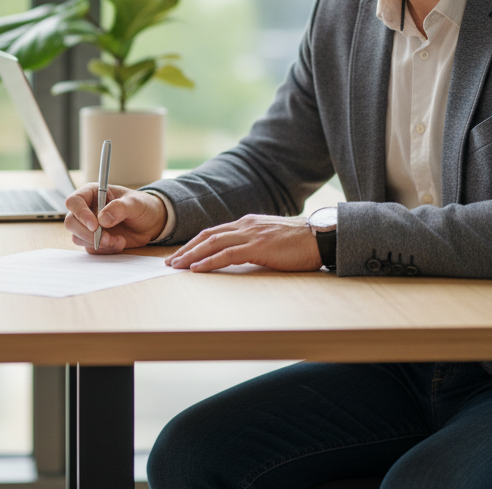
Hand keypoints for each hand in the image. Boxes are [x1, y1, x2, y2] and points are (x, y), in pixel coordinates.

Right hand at [64, 184, 165, 253]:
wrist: (150, 223)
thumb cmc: (142, 206)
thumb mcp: (135, 203)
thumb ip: (119, 208)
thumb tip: (102, 220)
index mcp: (92, 193)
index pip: (74, 201)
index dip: (80, 213)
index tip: (95, 225)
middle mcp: (87, 209)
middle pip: (71, 222)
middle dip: (88, 234)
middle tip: (108, 238)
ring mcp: (89, 226)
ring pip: (78, 238)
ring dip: (98, 243)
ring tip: (119, 240)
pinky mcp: (94, 240)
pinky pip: (90, 249)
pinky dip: (105, 249)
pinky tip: (119, 243)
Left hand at [165, 214, 322, 272]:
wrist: (321, 238)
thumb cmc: (300, 243)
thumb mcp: (271, 240)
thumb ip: (254, 244)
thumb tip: (239, 256)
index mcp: (248, 223)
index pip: (214, 232)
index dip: (195, 243)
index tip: (181, 255)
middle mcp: (246, 225)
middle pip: (207, 236)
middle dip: (186, 249)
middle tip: (170, 262)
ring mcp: (251, 234)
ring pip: (213, 243)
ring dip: (191, 256)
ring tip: (177, 267)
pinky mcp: (258, 247)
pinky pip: (227, 254)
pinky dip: (209, 261)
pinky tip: (197, 268)